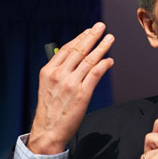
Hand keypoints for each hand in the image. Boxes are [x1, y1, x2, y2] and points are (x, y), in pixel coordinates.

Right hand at [27, 22, 114, 154]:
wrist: (48, 131)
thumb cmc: (49, 111)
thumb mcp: (47, 87)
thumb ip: (58, 72)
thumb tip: (74, 60)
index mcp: (48, 71)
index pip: (66, 48)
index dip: (79, 37)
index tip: (88, 31)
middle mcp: (59, 74)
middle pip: (79, 50)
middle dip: (92, 36)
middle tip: (101, 27)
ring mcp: (70, 83)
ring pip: (89, 60)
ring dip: (101, 47)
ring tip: (110, 39)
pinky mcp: (82, 94)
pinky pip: (95, 74)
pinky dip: (104, 65)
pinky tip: (109, 60)